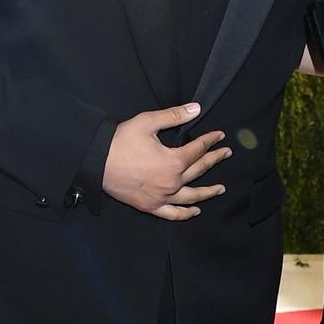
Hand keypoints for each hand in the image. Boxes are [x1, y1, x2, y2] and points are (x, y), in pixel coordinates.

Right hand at [102, 102, 231, 220]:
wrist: (96, 161)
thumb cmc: (123, 140)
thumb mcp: (149, 122)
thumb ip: (175, 116)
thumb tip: (197, 109)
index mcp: (174, 162)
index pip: (198, 149)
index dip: (210, 140)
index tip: (220, 135)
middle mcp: (171, 183)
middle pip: (199, 170)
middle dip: (214, 160)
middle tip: (226, 153)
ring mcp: (161, 197)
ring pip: (191, 196)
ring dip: (208, 192)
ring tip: (221, 188)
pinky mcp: (149, 206)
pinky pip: (172, 214)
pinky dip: (185, 214)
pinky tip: (195, 211)